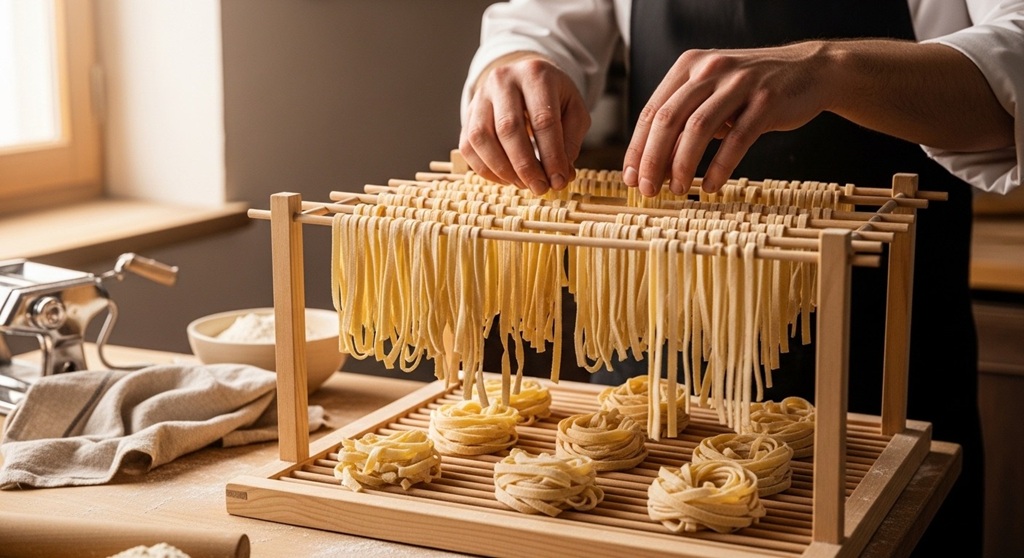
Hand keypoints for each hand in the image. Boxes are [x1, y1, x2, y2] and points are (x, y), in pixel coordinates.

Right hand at [460, 53, 590, 194]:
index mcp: (535, 74)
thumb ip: (570, 141)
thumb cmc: (553, 98)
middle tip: (540, 188)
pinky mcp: (468, 113)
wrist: (524, 79)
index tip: (558, 180)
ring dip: (503, 169)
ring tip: (523, 184)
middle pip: (508, 128)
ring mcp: (480, 96)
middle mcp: (503, 80)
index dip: (551, 155)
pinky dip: (486, 169)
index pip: (542, 120)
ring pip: (482, 138)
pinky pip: (468, 147)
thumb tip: (561, 175)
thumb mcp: (573, 111)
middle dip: (525, 166)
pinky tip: (506, 178)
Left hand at [623, 42, 831, 195]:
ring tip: (676, 190)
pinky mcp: (766, 101)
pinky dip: (718, 167)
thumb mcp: (712, 94)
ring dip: (681, 165)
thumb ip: (684, 119)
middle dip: (653, 160)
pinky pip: (736, 140)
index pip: (652, 111)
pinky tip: (708, 186)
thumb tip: (651, 163)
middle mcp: (710, 70)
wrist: (810, 71)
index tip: (631, 178)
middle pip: (668, 120)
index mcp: (689, 66)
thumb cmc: (751, 90)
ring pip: (697, 129)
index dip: (638, 148)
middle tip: (647, 190)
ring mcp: (738, 84)